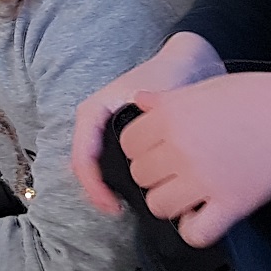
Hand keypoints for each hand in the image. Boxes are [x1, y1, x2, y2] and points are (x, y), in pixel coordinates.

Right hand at [72, 32, 225, 212]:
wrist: (188, 60)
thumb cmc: (171, 75)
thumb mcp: (159, 102)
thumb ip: (152, 129)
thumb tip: (145, 168)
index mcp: (94, 110)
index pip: (83, 157)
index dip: (95, 187)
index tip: (113, 205)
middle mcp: (94, 121)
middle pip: (85, 166)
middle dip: (99, 191)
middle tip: (120, 210)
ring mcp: (104, 129)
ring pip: (95, 168)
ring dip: (107, 189)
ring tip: (128, 206)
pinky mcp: (118, 136)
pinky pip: (108, 165)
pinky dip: (118, 182)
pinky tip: (139, 193)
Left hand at [121, 68, 270, 247]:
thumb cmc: (258, 95)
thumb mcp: (205, 86)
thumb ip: (167, 99)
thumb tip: (140, 102)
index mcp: (172, 116)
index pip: (127, 143)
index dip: (140, 146)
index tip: (156, 147)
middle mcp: (181, 148)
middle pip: (140, 175)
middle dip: (153, 173)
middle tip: (175, 168)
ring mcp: (205, 179)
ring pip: (158, 205)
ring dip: (169, 200)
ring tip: (187, 190)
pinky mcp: (231, 204)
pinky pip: (195, 232)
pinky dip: (193, 228)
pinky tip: (202, 213)